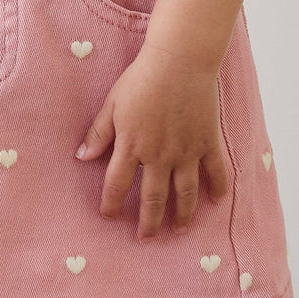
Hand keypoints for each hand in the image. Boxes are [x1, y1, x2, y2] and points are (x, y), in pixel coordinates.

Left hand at [75, 41, 227, 239]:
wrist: (179, 60)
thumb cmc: (142, 77)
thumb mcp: (113, 103)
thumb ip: (99, 132)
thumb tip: (82, 156)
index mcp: (132, 145)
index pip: (117, 185)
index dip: (111, 204)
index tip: (108, 215)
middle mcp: (159, 156)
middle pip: (153, 199)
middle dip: (148, 222)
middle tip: (146, 237)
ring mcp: (186, 151)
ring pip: (184, 194)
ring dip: (181, 215)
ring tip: (179, 229)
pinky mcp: (207, 142)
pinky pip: (215, 171)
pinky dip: (217, 188)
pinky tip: (215, 201)